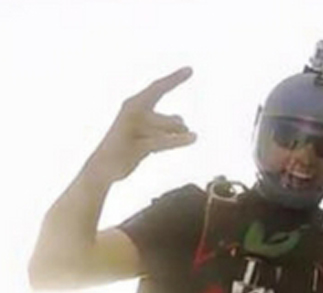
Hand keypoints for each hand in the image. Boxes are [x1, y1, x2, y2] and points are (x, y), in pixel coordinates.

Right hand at [88, 67, 196, 181]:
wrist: (102, 166)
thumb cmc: (127, 147)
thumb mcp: (148, 132)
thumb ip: (164, 124)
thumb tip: (182, 120)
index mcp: (134, 103)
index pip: (158, 88)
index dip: (174, 79)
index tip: (190, 69)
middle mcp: (132, 111)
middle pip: (171, 119)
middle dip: (175, 129)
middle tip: (170, 140)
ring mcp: (133, 127)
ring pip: (169, 130)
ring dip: (173, 140)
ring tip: (162, 149)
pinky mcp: (135, 145)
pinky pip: (163, 141)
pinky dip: (179, 140)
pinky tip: (194, 138)